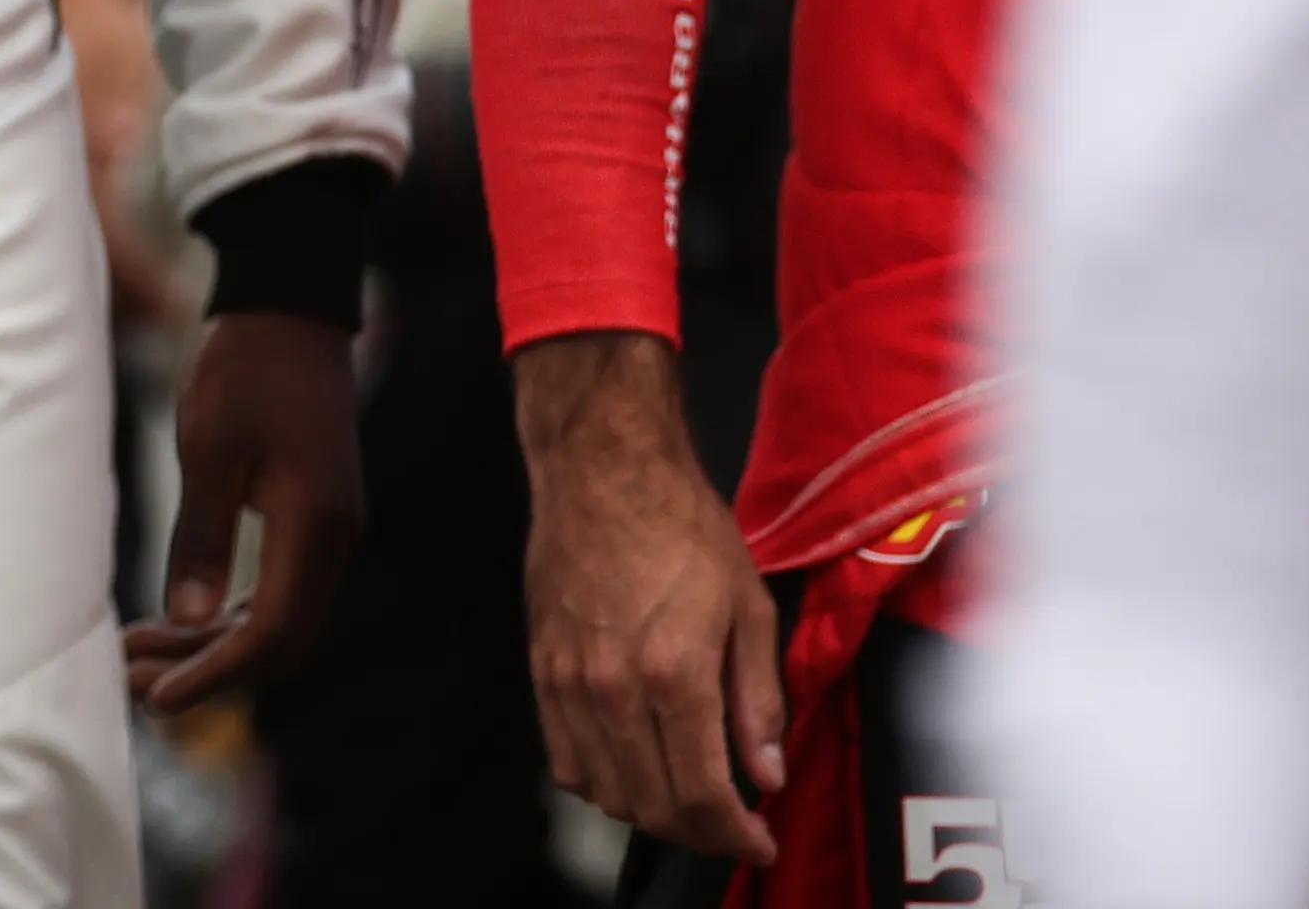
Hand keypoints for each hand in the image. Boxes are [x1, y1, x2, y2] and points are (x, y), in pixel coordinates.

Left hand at [124, 309, 364, 709]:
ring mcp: (326, 532)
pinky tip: (173, 619)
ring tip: (137, 656)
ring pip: (275, 618)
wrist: (287, 310)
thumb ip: (200, 536)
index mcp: (314, 528)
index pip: (272, 633)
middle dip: (206, 669)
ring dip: (210, 644)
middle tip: (132, 683)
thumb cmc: (244, 369)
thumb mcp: (209, 448)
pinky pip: (274, 588)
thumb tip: (186, 619)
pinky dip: (225, 612)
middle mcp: (332, 541)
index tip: (158, 697)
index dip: (214, 673)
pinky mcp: (311, 519)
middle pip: (277, 640)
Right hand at [511, 330, 782, 864]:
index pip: (703, 795)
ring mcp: (569, 682)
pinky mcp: (541, 668)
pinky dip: (599, 784)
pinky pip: (562, 758)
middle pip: (653, 805)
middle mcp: (613, 689)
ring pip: (605, 791)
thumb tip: (767, 775)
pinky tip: (631, 771)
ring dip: (651, 814)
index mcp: (675, 674)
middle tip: (731, 827)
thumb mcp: (747, 606)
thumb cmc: (683, 525)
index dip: (736, 835)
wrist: (601, 468)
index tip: (761, 841)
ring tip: (687, 801)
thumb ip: (758, 699)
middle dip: (700, 834)